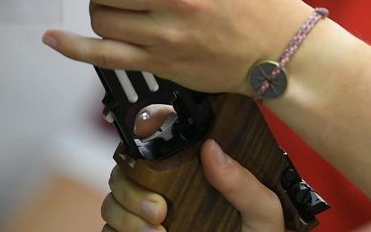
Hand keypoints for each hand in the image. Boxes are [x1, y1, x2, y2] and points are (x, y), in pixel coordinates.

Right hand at [101, 142, 284, 231]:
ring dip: (125, 216)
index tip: (152, 162)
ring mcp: (150, 218)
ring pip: (112, 203)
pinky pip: (108, 231)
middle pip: (126, 174)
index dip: (146, 150)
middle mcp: (169, 192)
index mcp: (198, 174)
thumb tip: (212, 148)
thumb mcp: (261, 210)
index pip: (161, 150)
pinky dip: (118, 231)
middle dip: (133, 190)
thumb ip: (242, 182)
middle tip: (160, 210)